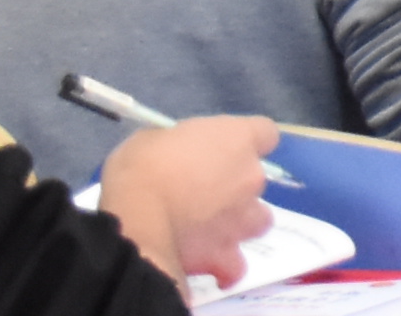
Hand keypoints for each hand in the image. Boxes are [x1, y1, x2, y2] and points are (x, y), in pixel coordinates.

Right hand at [99, 118, 277, 288]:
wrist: (136, 218)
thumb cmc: (142, 167)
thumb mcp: (152, 137)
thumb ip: (178, 144)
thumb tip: (174, 156)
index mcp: (238, 139)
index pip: (265, 133)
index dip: (246, 142)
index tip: (224, 150)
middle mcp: (251, 178)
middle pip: (257, 180)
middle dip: (235, 187)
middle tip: (201, 194)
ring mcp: (243, 219)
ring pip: (257, 221)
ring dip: (238, 224)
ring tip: (208, 231)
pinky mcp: (226, 255)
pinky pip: (234, 265)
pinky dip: (224, 266)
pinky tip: (208, 266)